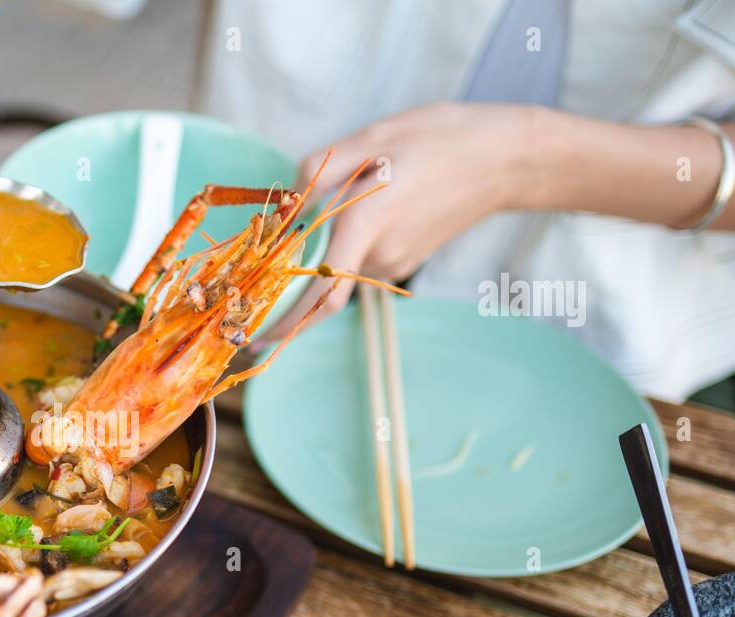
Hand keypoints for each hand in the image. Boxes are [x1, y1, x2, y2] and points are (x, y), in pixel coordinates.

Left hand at [253, 102, 541, 347]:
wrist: (503, 158)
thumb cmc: (438, 139)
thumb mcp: (371, 138)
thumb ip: (317, 170)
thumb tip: (284, 205)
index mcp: (366, 222)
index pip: (322, 292)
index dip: (286, 321)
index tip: (255, 337)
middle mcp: (378, 254)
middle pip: (318, 279)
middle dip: (291, 274)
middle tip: (271, 255)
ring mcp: (394, 264)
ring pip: (338, 265)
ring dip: (325, 245)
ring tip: (349, 198)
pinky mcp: (403, 262)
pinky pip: (359, 258)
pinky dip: (346, 243)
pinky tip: (368, 204)